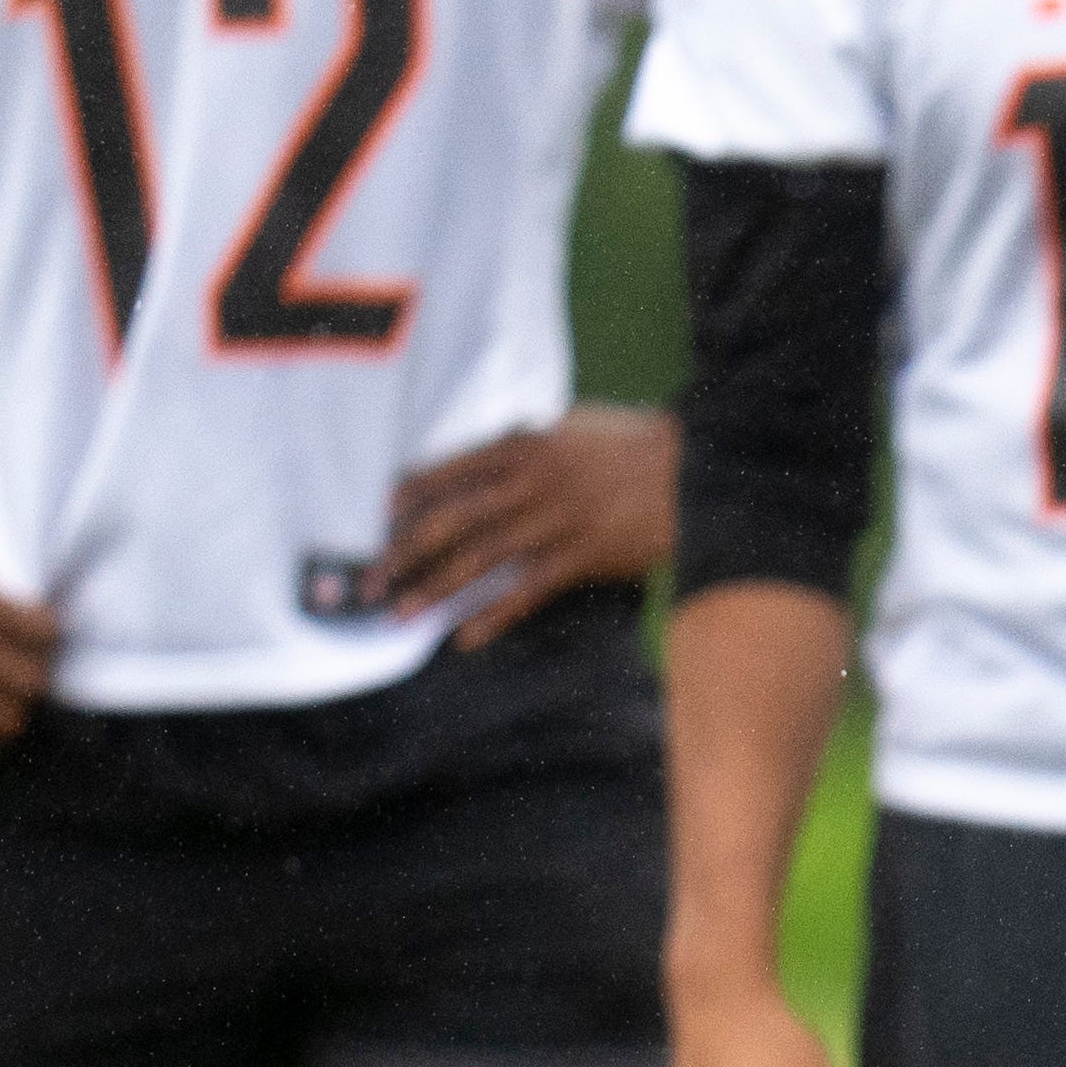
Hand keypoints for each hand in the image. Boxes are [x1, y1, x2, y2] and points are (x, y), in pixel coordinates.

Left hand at [373, 405, 677, 645]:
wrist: (693, 468)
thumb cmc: (635, 445)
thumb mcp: (572, 427)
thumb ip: (528, 444)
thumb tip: (493, 453)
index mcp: (521, 446)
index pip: (446, 473)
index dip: (408, 497)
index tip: (381, 520)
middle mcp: (527, 483)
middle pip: (447, 521)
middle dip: (401, 553)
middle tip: (372, 580)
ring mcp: (552, 522)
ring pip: (475, 560)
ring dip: (432, 589)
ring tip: (401, 613)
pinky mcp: (578, 558)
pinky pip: (524, 592)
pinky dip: (492, 617)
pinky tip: (464, 638)